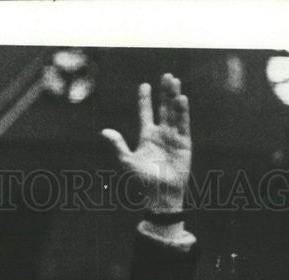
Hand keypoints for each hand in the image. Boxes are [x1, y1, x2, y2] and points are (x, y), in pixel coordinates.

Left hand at [101, 73, 190, 214]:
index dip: (145, 99)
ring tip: (174, 81)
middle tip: (166, 75)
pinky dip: (183, 112)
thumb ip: (118, 145)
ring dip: (174, 97)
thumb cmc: (143, 181)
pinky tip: (181, 98)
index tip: (144, 84)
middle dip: (164, 92)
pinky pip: (184, 124)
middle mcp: (161, 135)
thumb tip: (103, 131)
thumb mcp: (127, 161)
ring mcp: (174, 138)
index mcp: (147, 137)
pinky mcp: (184, 144)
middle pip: (163, 108)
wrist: (160, 195)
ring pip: (174, 113)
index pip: (145, 113)